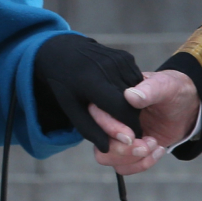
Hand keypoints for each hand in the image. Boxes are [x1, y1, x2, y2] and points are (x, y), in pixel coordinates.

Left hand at [33, 34, 144, 151]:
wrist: (63, 51)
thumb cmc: (64, 85)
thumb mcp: (71, 109)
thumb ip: (90, 129)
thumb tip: (108, 149)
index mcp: (92, 81)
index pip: (121, 110)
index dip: (128, 127)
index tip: (129, 139)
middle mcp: (108, 66)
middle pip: (132, 103)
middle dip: (132, 120)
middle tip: (125, 130)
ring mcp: (119, 59)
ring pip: (138, 92)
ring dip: (134, 107)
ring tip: (119, 111)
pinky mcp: (125, 56)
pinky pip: (136, 81)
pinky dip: (134, 93)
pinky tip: (120, 95)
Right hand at [90, 69, 199, 175]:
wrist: (186, 107)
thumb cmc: (172, 90)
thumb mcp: (165, 86)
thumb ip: (149, 90)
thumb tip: (130, 96)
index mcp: (112, 97)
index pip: (97, 114)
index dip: (110, 128)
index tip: (131, 136)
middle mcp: (110, 118)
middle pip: (100, 142)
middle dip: (123, 150)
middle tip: (148, 145)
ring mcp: (117, 136)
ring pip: (107, 158)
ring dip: (132, 159)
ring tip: (155, 145)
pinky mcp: (128, 150)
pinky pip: (123, 167)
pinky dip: (142, 164)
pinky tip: (159, 150)